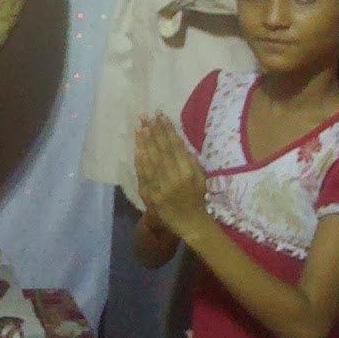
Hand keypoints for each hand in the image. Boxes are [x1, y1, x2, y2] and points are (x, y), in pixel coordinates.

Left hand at [134, 113, 208, 243]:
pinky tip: (137, 148)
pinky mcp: (150, 195)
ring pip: (151, 160)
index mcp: (188, 172)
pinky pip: (144, 175)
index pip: (175, 146)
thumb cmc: (197, 197)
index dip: (167, 129)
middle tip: (146, 116)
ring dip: (145, 142)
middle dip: (153, 131)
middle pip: (161, 150)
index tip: (160, 115)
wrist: (189, 222)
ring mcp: (160, 187)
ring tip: (140, 126)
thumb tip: (178, 139)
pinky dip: (140, 161)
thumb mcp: (200, 177)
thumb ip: (190, 159)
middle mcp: (174, 178)